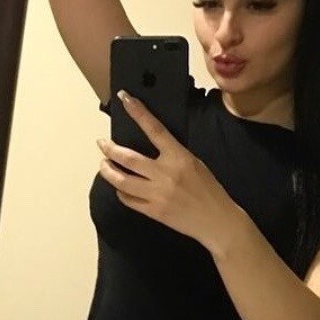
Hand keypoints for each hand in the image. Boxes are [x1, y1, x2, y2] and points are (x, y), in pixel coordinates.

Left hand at [96, 90, 237, 252]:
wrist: (217, 221)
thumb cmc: (209, 190)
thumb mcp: (195, 164)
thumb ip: (173, 154)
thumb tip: (152, 146)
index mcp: (179, 157)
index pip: (154, 129)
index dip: (138, 112)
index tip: (124, 99)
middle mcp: (165, 174)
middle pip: (128, 158)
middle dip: (110, 149)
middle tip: (102, 144)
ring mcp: (157, 194)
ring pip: (122, 180)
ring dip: (108, 171)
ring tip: (104, 165)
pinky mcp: (153, 211)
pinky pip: (128, 200)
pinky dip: (120, 191)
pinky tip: (120, 187)